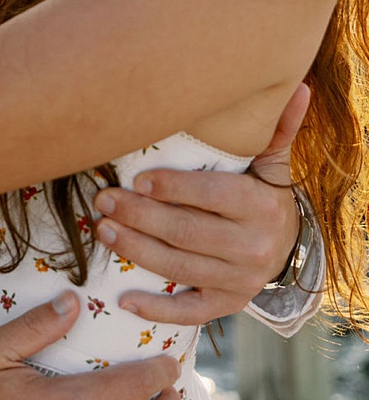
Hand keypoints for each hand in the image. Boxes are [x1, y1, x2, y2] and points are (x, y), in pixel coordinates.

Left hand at [92, 83, 308, 322]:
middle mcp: (253, 247)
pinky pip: (189, 312)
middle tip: (102, 200)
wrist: (281, 246)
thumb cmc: (258, 194)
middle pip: (188, 233)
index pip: (213, 196)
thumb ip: (274, 130)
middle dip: (140, 216)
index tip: (136, 179)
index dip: (173, 189)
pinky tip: (124, 300)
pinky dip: (157, 309)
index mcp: (260, 207)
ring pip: (181, 268)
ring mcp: (239, 280)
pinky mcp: (225, 304)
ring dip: (137, 251)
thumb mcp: (269, 164)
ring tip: (103, 230)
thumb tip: (296, 87)